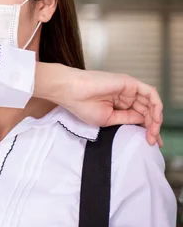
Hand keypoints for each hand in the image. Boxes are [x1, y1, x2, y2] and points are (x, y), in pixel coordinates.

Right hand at [37, 64, 162, 145]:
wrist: (71, 92)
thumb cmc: (82, 105)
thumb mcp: (107, 119)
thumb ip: (126, 119)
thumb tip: (144, 121)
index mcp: (118, 104)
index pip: (139, 116)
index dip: (148, 129)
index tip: (151, 143)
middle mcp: (125, 95)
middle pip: (147, 110)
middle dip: (154, 127)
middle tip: (154, 142)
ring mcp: (128, 88)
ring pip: (150, 103)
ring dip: (156, 118)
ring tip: (153, 133)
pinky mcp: (130, 83)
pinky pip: (150, 93)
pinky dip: (156, 106)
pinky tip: (155, 119)